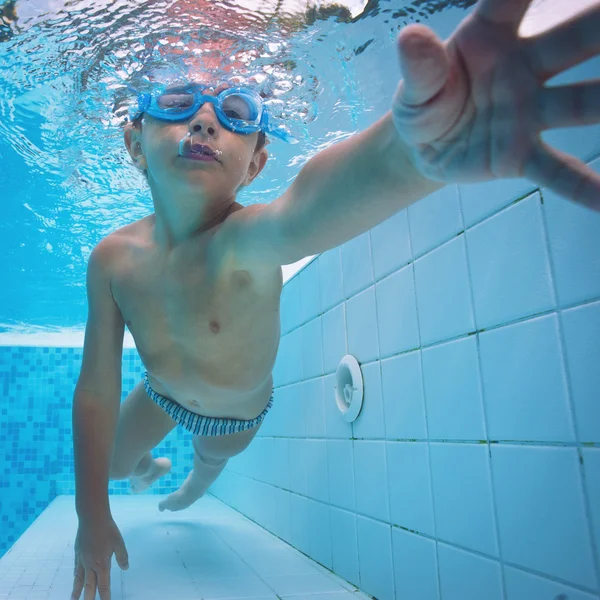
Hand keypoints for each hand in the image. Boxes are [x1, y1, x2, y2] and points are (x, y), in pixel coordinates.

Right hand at [71, 517, 128, 599]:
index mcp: (102, 564)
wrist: (92, 518)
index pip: (103, 585)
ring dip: (77, 591)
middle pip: (89, 586)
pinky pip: (76, 569)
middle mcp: (90, 565)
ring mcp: (82, 560)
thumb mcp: (119, 543)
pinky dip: (76, 577)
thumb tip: (125, 568)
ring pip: (79, 580)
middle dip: (89, 598)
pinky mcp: (78, 553)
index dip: (104, 596)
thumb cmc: (107, 529)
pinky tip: (75, 579)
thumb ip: (122, 557)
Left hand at [391, 0, 599, 209]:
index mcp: (490, 38)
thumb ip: (419, 67)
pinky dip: (585, 186)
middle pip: (573, 41)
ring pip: (580, 104)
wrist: (424, 148)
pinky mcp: (519, 156)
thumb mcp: (415, 87)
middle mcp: (522, 69)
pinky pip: (557, 172)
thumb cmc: (426, 102)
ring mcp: (527, 114)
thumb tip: (410, 38)